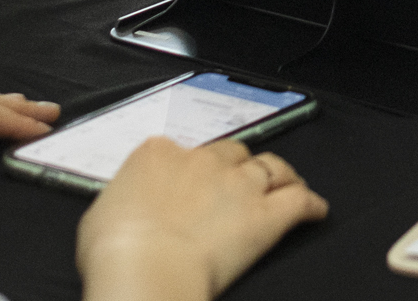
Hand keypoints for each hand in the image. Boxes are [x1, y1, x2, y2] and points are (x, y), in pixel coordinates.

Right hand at [75, 137, 328, 300]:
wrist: (145, 267)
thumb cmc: (114, 250)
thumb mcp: (101, 215)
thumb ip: (124, 201)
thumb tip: (127, 210)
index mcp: (158, 154)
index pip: (180, 150)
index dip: (190, 167)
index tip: (191, 181)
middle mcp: (202, 160)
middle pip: (230, 152)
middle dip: (236, 165)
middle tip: (240, 182)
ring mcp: (237, 184)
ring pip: (270, 166)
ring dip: (281, 174)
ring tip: (288, 182)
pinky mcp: (263, 216)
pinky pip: (297, 202)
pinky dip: (310, 204)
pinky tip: (316, 210)